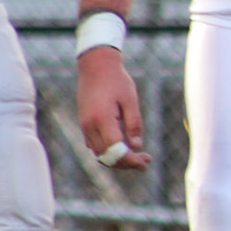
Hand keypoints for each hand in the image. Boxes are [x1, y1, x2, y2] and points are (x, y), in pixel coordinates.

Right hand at [75, 46, 151, 168]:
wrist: (95, 67)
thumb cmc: (116, 81)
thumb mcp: (131, 100)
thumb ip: (134, 124)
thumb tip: (137, 146)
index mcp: (102, 120)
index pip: (116, 150)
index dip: (131, 160)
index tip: (146, 163)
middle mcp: (89, 126)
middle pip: (106, 156)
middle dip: (126, 163)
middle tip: (146, 160)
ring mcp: (84, 126)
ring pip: (99, 153)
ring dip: (117, 159)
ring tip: (138, 156)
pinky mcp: (84, 124)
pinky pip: (95, 145)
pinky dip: (109, 151)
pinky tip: (124, 147)